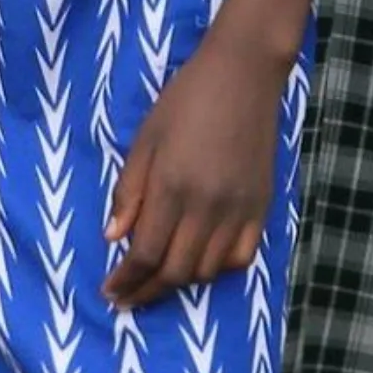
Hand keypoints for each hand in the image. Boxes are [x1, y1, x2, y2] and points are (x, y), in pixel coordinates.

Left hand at [105, 36, 288, 308]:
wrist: (243, 75)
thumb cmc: (185, 100)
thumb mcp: (144, 140)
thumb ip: (128, 192)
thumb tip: (113, 238)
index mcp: (172, 187)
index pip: (145, 254)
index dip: (126, 280)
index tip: (111, 292)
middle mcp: (207, 206)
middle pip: (175, 271)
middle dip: (147, 291)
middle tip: (128, 297)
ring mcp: (238, 209)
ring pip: (208, 270)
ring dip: (180, 281)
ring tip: (159, 279)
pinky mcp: (261, 206)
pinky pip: (242, 256)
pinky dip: (219, 269)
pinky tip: (202, 263)